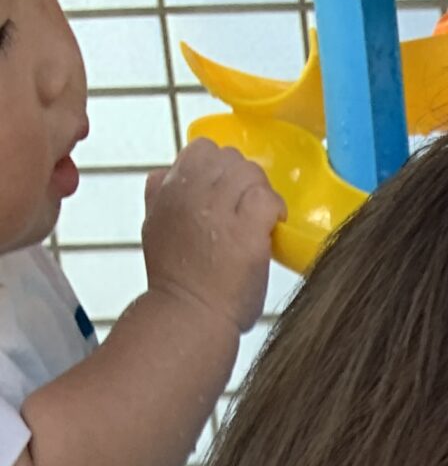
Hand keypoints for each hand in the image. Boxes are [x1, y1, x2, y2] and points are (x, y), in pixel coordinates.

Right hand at [142, 146, 283, 337]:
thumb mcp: (154, 226)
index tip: (228, 191)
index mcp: (170, 189)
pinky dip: (275, 206)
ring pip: (250, 174)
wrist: (189, 315)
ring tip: (264, 215)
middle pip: (230, 158)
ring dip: (262, 191)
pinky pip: (266, 198)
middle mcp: (192, 194)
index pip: (202, 150)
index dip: (221, 166)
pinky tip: (275, 223)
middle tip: (250, 206)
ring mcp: (219, 211)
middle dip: (245, 178)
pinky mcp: (245, 232)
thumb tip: (166, 174)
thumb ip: (159, 195)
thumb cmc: (177, 281)